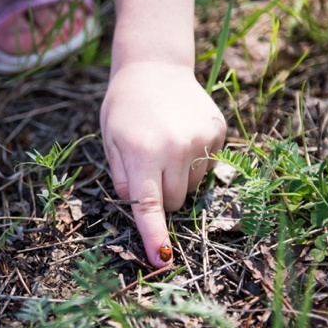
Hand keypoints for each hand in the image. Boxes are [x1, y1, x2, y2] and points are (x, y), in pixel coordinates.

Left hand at [100, 61, 225, 266]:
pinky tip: (182, 134)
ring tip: (165, 145)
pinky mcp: (217, 131)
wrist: (154, 67)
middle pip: (175, 203)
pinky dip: (194, 159)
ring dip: (178, 178)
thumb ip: (121, 176)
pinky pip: (208, 166)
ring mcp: (201, 139)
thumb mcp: (110, 139)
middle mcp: (175, 148)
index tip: (162, 260)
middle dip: (161, 197)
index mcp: (142, 152)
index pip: (150, 205)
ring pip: (192, 187)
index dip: (155, 236)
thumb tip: (138, 205)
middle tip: (148, 168)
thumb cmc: (124, 107)